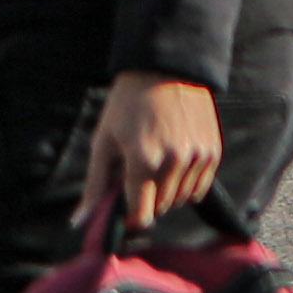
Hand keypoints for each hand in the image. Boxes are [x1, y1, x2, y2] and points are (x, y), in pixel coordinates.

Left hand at [81, 71, 222, 239]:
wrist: (165, 68)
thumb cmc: (126, 105)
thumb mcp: (103, 141)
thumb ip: (94, 186)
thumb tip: (79, 224)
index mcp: (143, 161)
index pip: (141, 215)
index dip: (131, 215)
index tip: (125, 206)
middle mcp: (174, 163)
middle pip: (161, 208)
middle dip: (147, 198)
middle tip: (138, 171)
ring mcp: (196, 158)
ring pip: (181, 199)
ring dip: (167, 191)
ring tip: (157, 161)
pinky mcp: (212, 152)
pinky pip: (199, 187)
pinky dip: (186, 183)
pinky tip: (175, 160)